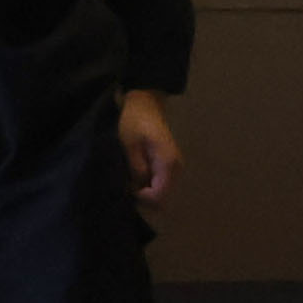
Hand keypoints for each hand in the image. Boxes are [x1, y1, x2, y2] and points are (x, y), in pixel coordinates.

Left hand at [115, 89, 184, 206]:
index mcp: (168, 164)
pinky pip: (161, 184)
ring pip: (162, 192)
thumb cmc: (134, 122)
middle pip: (162, 198)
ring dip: (145, 191)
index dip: (141, 198)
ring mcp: (175, 167)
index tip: (126, 187)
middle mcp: (176, 168)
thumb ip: (137, 170)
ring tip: (129, 179)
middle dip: (143, 197)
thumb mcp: (129, 146)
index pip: (159, 196)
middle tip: (126, 185)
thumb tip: (137, 190)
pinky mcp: (170, 165)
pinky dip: (148, 185)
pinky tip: (136, 174)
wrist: (145, 104)